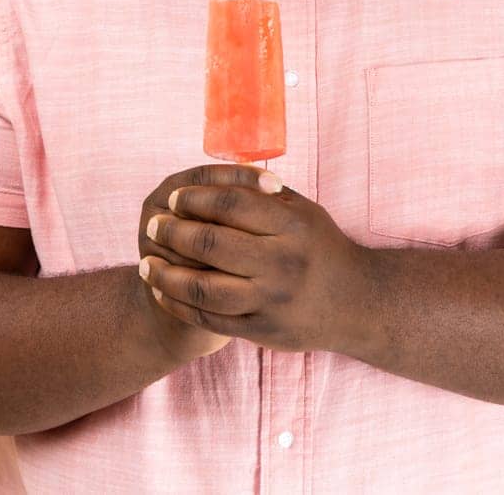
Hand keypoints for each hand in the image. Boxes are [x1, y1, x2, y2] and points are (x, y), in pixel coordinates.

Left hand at [138, 163, 376, 354]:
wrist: (357, 304)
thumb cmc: (322, 248)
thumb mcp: (303, 212)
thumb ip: (262, 194)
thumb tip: (212, 174)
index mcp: (292, 225)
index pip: (230, 202)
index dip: (195, 197)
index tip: (173, 197)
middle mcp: (282, 262)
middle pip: (211, 241)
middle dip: (173, 231)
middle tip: (153, 224)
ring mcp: (271, 300)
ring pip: (203, 287)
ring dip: (166, 274)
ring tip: (146, 263)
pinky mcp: (263, 330)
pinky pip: (209, 318)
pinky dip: (179, 304)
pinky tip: (163, 291)